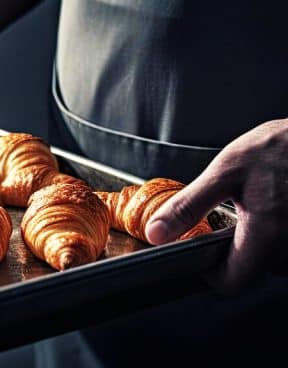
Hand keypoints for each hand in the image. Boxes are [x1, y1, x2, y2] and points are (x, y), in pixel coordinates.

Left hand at [146, 118, 287, 291]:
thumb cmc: (282, 147)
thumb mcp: (225, 171)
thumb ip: (188, 206)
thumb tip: (156, 233)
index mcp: (267, 234)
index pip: (232, 283)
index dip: (210, 273)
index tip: (201, 252)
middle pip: (253, 273)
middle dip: (234, 253)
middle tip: (227, 222)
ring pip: (273, 262)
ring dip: (258, 244)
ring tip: (254, 211)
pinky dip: (276, 236)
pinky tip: (273, 210)